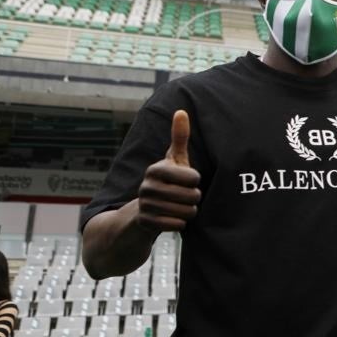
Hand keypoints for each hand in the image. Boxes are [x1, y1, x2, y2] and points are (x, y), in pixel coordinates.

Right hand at [137, 110, 200, 232]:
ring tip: (178, 207)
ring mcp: (145, 205)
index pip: (193, 178)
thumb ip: (179, 138)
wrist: (141, 213)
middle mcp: (147, 186)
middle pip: (192, 196)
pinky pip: (177, 225)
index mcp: (155, 169)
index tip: (187, 181)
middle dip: (194, 199)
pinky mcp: (145, 223)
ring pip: (187, 212)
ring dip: (188, 212)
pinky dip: (180, 224)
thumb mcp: (173, 161)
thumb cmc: (166, 182)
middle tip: (184, 197)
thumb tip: (181, 111)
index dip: (195, 182)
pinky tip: (172, 218)